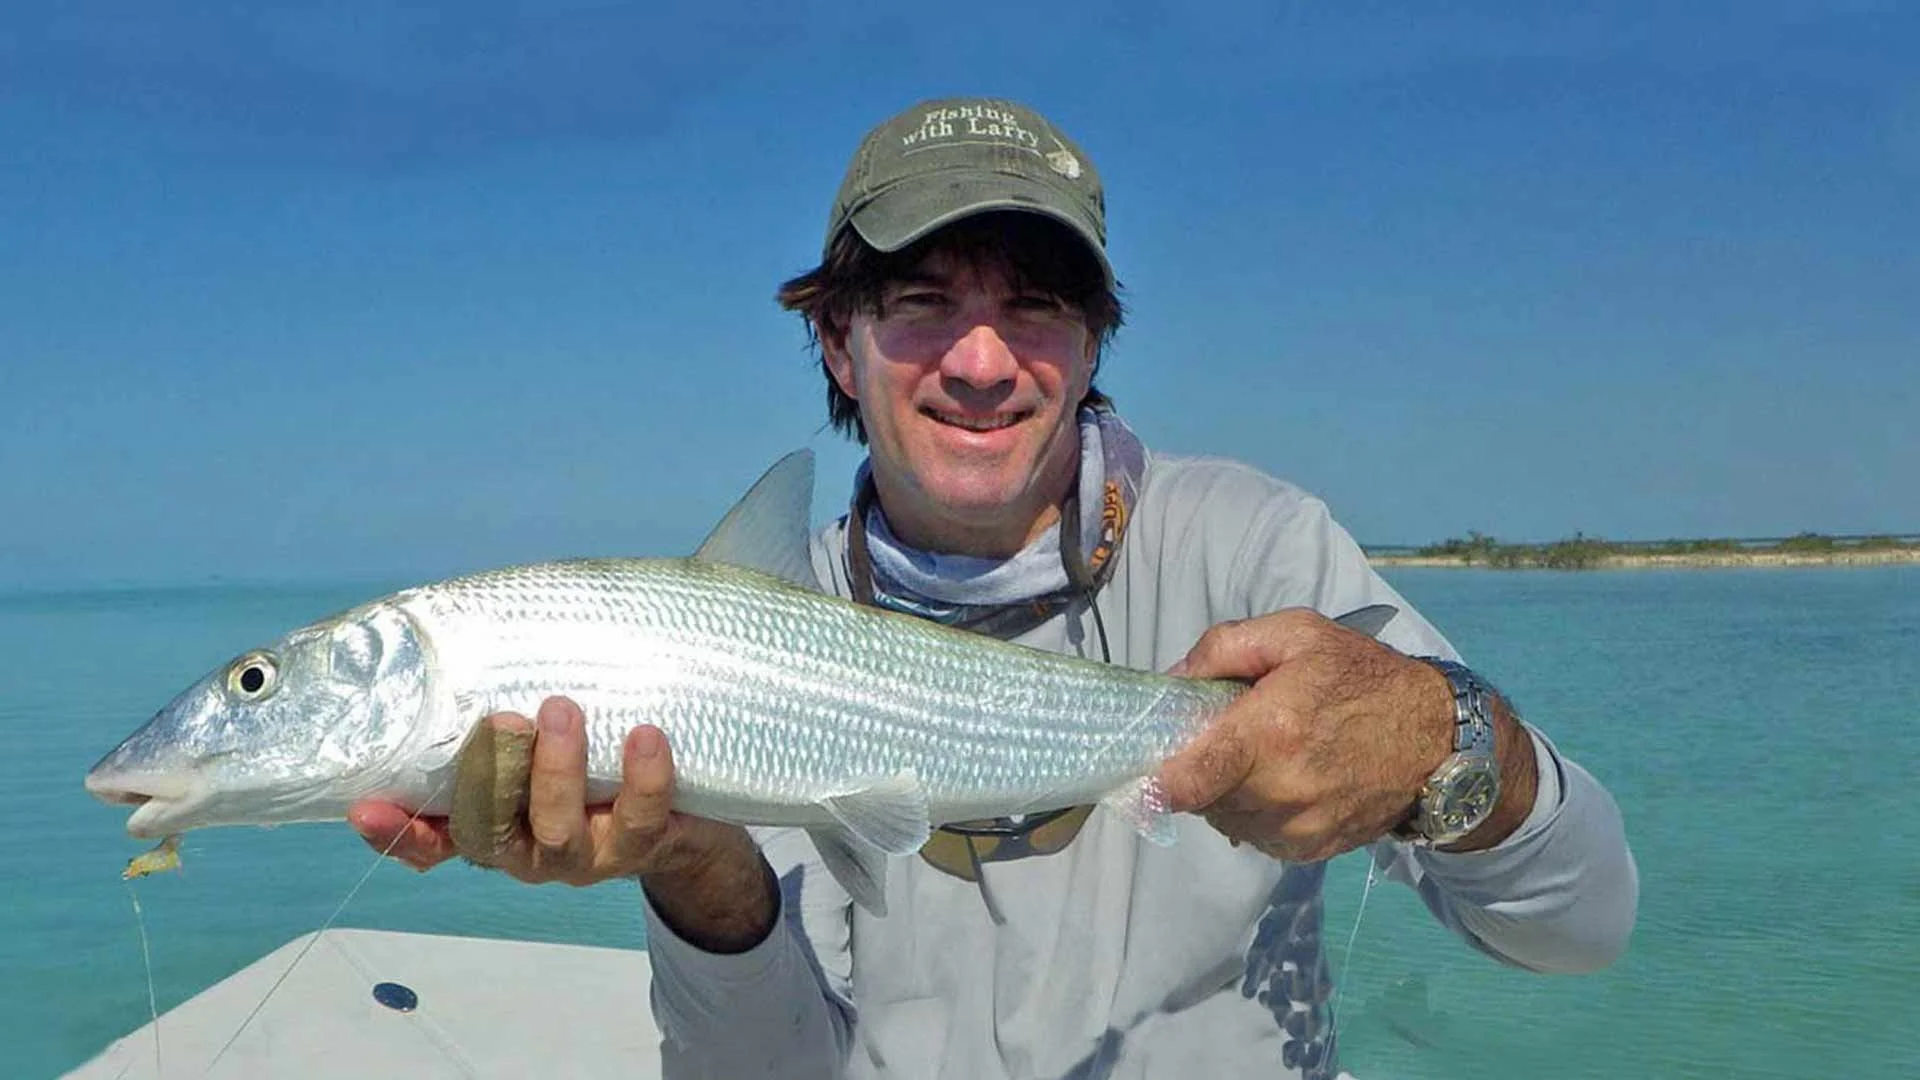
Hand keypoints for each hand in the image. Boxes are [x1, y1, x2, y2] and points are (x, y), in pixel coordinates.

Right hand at [349, 697, 777, 950]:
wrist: (685, 813)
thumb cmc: (596, 759)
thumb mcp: (546, 736)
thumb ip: (508, 699)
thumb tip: (471, 621)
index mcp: (492, 823)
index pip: (431, 837)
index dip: (397, 830)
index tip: (366, 806)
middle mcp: (527, 849)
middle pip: (489, 832)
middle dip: (490, 776)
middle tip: (503, 718)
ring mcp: (583, 856)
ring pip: (556, 831)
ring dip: (556, 772)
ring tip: (563, 710)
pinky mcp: (639, 848)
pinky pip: (638, 822)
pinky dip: (643, 779)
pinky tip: (647, 735)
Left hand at [1157, 608, 1460, 862]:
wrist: (1438, 740)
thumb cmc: (1363, 677)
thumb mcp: (1297, 633)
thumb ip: (1224, 648)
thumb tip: (1170, 681)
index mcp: (1270, 734)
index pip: (1184, 781)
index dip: (1150, 779)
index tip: (1141, 764)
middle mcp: (1280, 792)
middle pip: (1197, 797)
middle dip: (1196, 768)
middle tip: (1222, 735)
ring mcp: (1296, 828)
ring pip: (1224, 817)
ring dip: (1226, 790)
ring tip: (1261, 754)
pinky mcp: (1309, 850)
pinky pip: (1255, 833)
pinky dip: (1255, 809)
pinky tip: (1284, 777)